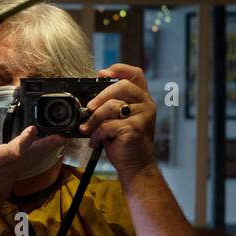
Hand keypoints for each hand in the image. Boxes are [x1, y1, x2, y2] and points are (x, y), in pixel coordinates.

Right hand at [0, 127, 64, 235]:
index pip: (9, 152)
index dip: (23, 141)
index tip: (33, 130)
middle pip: (26, 159)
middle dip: (44, 147)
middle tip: (60, 138)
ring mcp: (5, 185)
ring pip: (26, 166)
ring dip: (42, 154)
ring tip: (55, 143)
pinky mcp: (6, 191)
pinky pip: (21, 173)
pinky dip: (31, 163)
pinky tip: (37, 157)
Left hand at [79, 63, 156, 185]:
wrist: (136, 166)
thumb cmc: (126, 142)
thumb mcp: (121, 119)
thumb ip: (113, 105)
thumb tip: (90, 100)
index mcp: (143, 99)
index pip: (135, 74)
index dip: (119, 69)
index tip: (101, 73)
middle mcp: (146, 104)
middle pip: (121, 87)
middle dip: (100, 96)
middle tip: (89, 108)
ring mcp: (143, 116)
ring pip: (111, 107)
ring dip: (94, 120)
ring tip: (89, 129)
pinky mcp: (135, 128)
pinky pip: (107, 125)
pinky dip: (97, 135)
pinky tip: (97, 141)